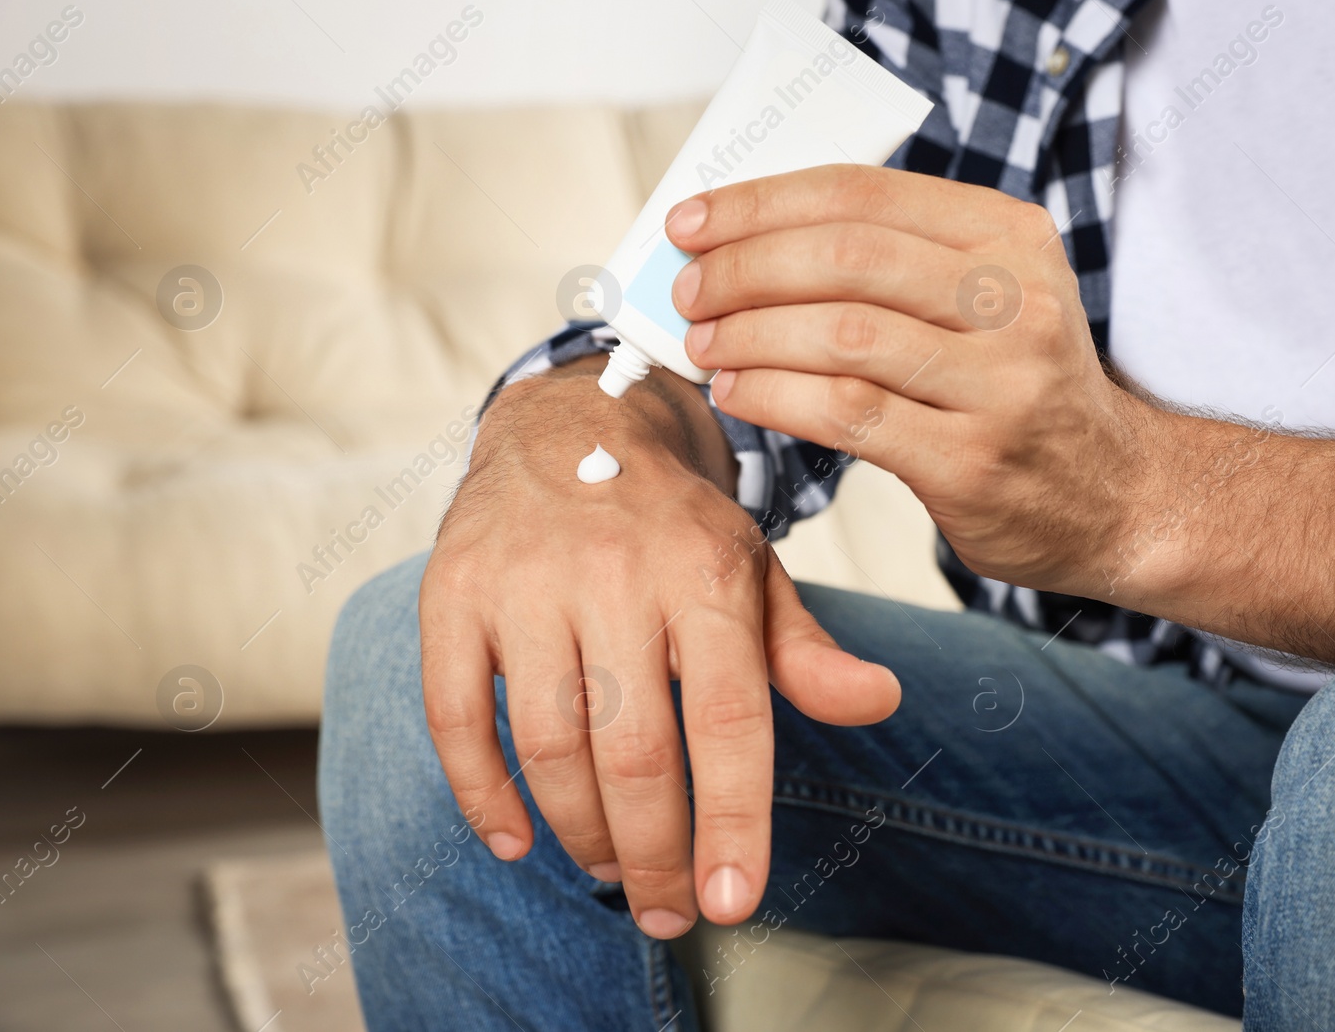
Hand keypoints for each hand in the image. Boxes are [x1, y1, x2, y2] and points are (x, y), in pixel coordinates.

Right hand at [419, 362, 899, 936]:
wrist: (570, 423)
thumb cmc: (673, 524)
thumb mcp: (753, 571)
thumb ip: (805, 649)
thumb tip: (880, 701)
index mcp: (705, 572)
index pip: (727, 717)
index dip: (733, 820)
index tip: (732, 901)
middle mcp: (615, 575)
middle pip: (636, 752)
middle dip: (654, 857)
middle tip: (667, 911)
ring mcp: (526, 583)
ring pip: (551, 746)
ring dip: (582, 832)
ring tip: (609, 868)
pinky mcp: (453, 593)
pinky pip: (456, 716)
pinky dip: (482, 794)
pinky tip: (515, 840)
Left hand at [668, 165, 1159, 596]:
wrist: (1117, 495)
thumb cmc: (1021, 388)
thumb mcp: (992, 295)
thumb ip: (896, 261)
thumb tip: (749, 242)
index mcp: (1010, 236)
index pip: (863, 194)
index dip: (762, 202)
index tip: (693, 220)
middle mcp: (1016, 300)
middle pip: (846, 257)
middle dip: (743, 268)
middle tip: (689, 290)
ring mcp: (1000, 384)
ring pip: (841, 335)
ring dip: (749, 335)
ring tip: (703, 344)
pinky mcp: (971, 461)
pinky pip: (847, 414)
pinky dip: (773, 397)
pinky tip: (737, 393)